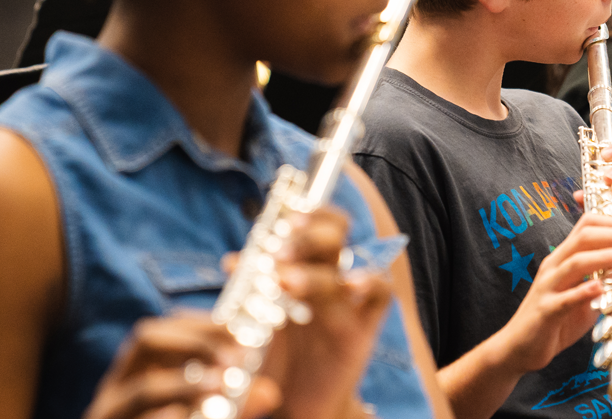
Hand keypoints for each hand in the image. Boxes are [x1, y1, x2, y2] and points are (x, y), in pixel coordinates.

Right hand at [84, 315, 280, 418]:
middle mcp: (119, 385)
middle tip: (232, 359)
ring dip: (184, 385)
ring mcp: (111, 412)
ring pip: (140, 389)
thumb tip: (269, 393)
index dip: (203, 323)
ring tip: (218, 387)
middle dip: (193, 343)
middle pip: (146, 340)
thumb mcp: (205, 409)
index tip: (240, 331)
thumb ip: (235, 402)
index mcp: (140, 368)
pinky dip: (163, 418)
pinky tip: (184, 415)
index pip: (168, 326)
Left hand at [250, 209, 394, 418]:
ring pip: (347, 266)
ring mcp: (346, 305)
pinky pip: (379, 296)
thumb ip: (247, 291)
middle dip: (309, 233)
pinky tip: (350, 286)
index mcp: (302, 271)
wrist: (293, 408)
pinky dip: (370, 283)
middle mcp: (327, 281)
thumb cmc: (273, 363)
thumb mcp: (253, 323)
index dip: (304, 212)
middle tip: (280, 247)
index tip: (282, 214)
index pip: (314, 225)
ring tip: (285, 280)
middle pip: (334, 234)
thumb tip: (232, 260)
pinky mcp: (361, 331)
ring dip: (316, 269)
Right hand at [494, 213, 611, 373]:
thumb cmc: (555, 321)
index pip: (584, 228)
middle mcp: (553, 267)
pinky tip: (602, 287)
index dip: (610, 224)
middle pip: (583, 238)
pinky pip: (565, 298)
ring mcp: (547, 288)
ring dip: (605, 257)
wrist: (519, 348)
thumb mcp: (589, 299)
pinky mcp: (545, 310)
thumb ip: (610, 280)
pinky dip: (584, 291)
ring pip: (576, 263)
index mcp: (562, 259)